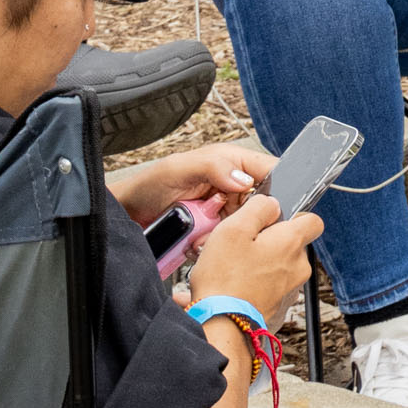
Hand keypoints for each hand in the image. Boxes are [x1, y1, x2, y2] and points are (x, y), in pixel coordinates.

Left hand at [108, 137, 267, 230]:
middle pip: (262, 204)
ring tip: (202, 235)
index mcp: (232, 161)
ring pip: (245, 226)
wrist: (129, 215)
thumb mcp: (178, 169)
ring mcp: (225, 208)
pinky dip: (214, 245)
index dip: (277, 187)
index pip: (269, 170)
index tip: (269, 206)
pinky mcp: (216, 229)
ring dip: (227, 234)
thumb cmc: (149, 185)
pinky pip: (228, 241)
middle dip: (246, 218)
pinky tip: (197, 242)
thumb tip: (243, 178)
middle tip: (222, 221)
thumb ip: (213, 167)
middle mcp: (233, 184)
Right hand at [189, 189, 324, 327]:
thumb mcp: (234, 229)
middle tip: (242, 248)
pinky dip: (257, 286)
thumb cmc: (225, 280)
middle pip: (291, 245)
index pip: (313, 221)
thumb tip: (271, 204)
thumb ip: (258, 208)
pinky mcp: (279, 308)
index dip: (294, 216)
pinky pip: (271, 288)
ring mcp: (290, 290)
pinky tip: (236, 287)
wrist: (221, 324)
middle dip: (269, 244)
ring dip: (262, 266)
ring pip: (280, 268)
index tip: (274, 221)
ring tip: (234, 270)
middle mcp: (298, 266)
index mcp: (292, 242)